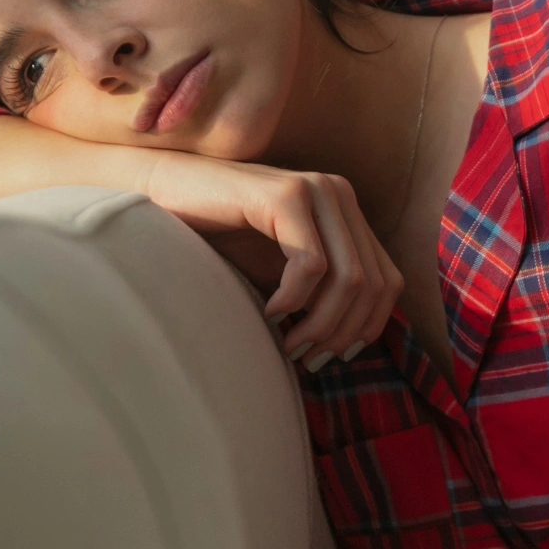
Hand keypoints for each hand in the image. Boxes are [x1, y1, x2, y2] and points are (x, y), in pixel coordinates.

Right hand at [142, 150, 401, 369]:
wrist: (161, 196)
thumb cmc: (218, 238)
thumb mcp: (280, 270)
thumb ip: (320, 293)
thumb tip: (350, 348)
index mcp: (346, 211)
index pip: (388, 280)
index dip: (369, 326)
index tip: (334, 357)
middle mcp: (339, 194)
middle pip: (372, 284)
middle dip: (342, 333)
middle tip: (307, 358)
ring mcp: (316, 189)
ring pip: (348, 278)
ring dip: (320, 323)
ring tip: (290, 344)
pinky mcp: (286, 195)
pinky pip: (311, 264)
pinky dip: (293, 299)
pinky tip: (269, 312)